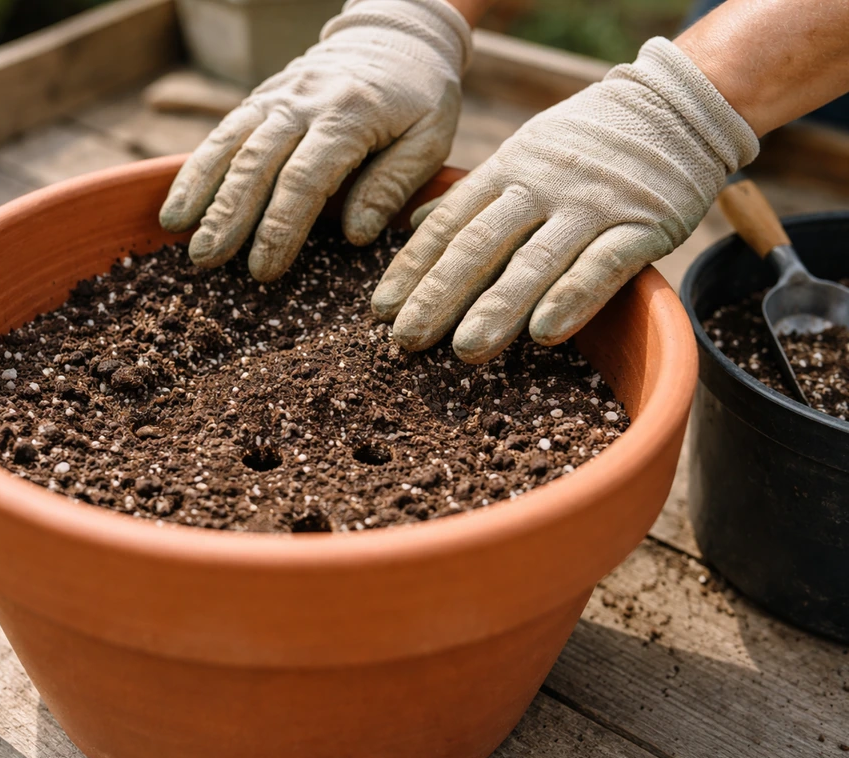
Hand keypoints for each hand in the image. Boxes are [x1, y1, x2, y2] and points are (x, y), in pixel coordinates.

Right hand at [159, 0, 471, 281]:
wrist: (394, 36)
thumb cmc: (419, 98)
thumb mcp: (429, 138)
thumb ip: (393, 185)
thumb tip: (356, 235)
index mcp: (350, 114)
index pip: (306, 177)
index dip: (281, 226)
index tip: (264, 268)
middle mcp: (305, 102)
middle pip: (257, 162)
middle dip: (228, 214)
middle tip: (206, 259)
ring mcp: (277, 96)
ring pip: (230, 144)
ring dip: (201, 189)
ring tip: (178, 232)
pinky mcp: (261, 98)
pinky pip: (223, 133)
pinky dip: (197, 168)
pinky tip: (179, 204)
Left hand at [372, 37, 759, 362]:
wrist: (676, 106)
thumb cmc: (586, 143)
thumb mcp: (520, 153)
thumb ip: (470, 195)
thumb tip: (410, 226)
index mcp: (507, 170)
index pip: (448, 224)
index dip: (412, 268)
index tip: (381, 310)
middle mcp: (541, 186)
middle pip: (480, 244)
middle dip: (438, 295)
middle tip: (405, 341)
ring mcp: (592, 205)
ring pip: (537, 259)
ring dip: (498, 306)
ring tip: (465, 350)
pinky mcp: (644, 224)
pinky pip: (604, 264)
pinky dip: (574, 297)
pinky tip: (545, 333)